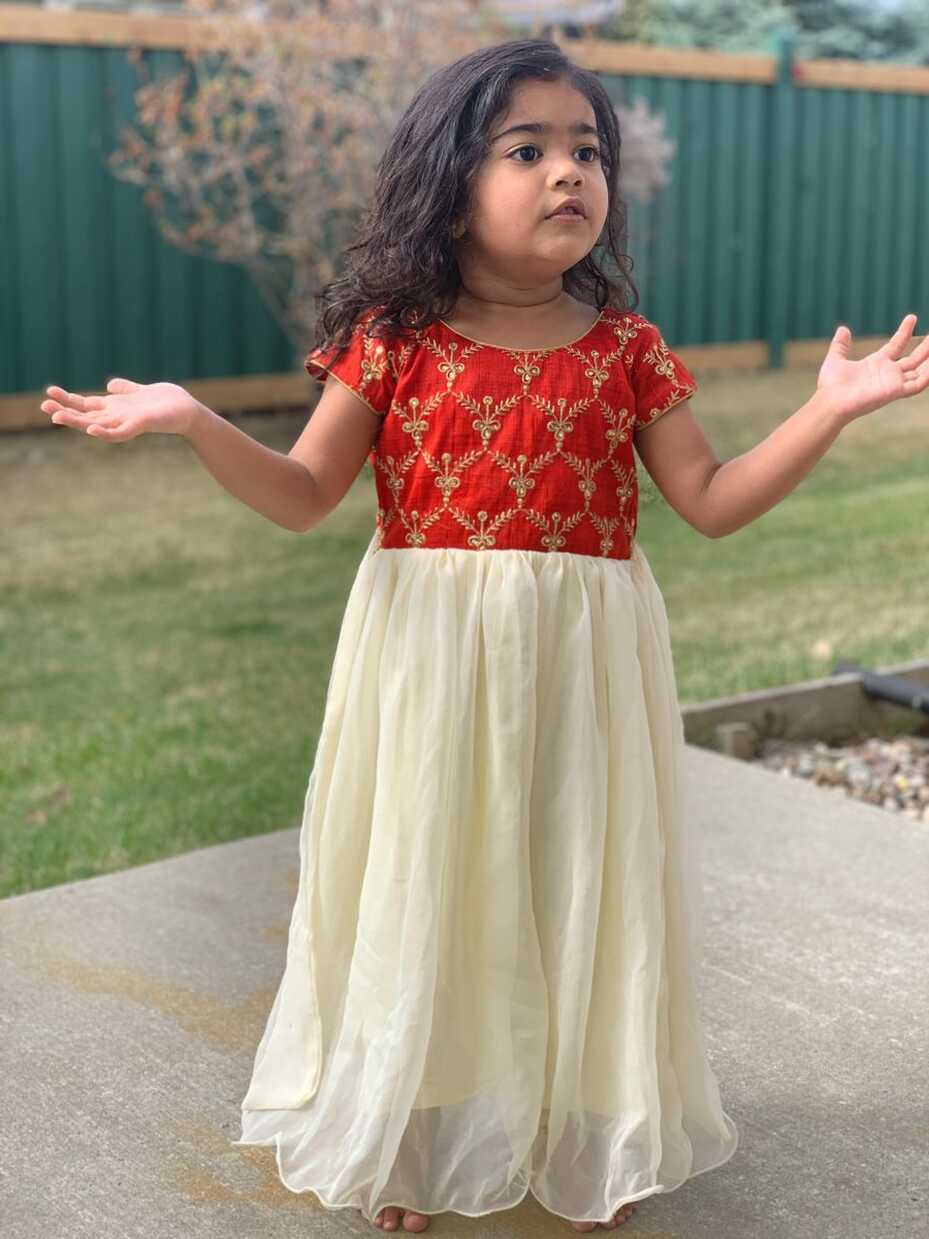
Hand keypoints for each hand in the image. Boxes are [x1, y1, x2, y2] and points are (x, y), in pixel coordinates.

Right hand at [40, 377, 200, 440]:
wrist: (188, 412)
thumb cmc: (166, 403)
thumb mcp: (139, 391)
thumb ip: (125, 389)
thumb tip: (110, 384)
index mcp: (115, 408)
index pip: (86, 404)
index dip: (68, 400)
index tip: (48, 393)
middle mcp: (117, 417)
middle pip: (85, 416)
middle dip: (65, 411)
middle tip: (43, 407)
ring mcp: (126, 423)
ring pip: (96, 425)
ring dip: (77, 422)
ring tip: (57, 417)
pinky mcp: (139, 426)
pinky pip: (120, 433)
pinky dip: (106, 432)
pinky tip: (93, 428)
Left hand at [817, 314, 928, 423]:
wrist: (830, 402)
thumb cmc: (831, 386)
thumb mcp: (836, 359)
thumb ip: (841, 345)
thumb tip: (843, 329)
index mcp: (876, 364)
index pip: (896, 345)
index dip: (905, 332)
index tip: (912, 317)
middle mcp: (888, 373)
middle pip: (914, 359)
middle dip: (925, 347)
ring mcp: (893, 383)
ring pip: (920, 371)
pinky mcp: (895, 392)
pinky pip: (918, 385)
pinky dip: (928, 376)